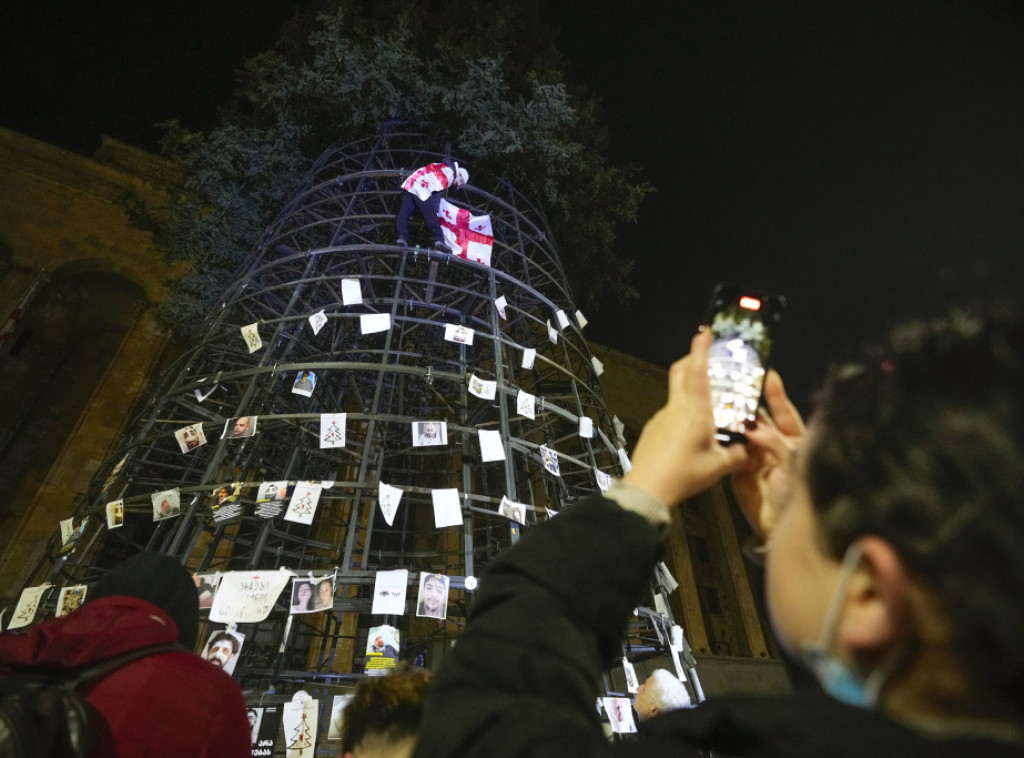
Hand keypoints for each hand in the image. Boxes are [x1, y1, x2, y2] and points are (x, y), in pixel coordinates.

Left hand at [623, 329, 747, 507]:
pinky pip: (670, 414)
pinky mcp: (653, 429)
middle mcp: (676, 408)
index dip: (700, 350)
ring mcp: (661, 417)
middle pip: (680, 372)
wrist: (647, 489)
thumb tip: (747, 449)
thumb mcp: (719, 466)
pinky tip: (691, 432)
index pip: (697, 371)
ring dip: (690, 391)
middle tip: (704, 357)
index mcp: (694, 411)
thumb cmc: (683, 475)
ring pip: (676, 395)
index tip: (704, 333)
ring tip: (708, 405)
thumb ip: (737, 454)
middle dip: (691, 360)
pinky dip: (683, 413)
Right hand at [730, 370, 804, 539]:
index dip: (777, 396)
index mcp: (795, 443)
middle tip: (736, 389)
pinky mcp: (740, 471)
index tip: (769, 376)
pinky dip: (727, 442)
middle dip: (750, 406)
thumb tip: (755, 428)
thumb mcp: (793, 464)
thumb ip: (775, 443)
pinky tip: (719, 430)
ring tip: (724, 406)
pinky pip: (732, 452)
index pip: (786, 414)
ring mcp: (757, 458)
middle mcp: (776, 447)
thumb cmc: (797, 498)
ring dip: (736, 422)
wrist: (781, 529)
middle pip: (761, 421)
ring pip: (744, 434)